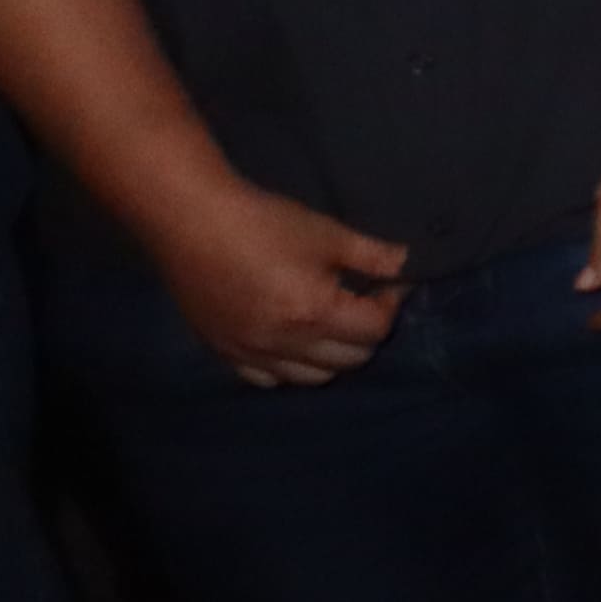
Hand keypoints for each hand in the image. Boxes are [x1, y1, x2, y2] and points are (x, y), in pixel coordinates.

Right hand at [142, 174, 405, 387]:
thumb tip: (410, 263)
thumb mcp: (328, 233)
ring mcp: (250, 354)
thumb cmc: (264, 222)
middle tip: (363, 303)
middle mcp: (284, 344)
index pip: (375, 330)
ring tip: (331, 325)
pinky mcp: (223, 352)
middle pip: (349, 360)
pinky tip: (291, 343)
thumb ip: (374, 255)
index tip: (388, 284)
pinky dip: (288, 368)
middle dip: (367, 333)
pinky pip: (266, 379)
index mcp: (314, 314)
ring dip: (332, 357)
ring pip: (310, 378)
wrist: (191, 222)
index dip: (391, 305)